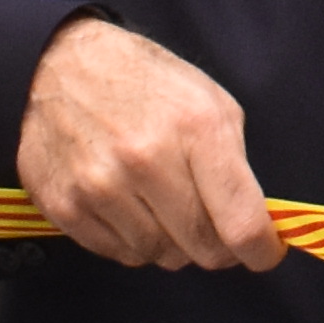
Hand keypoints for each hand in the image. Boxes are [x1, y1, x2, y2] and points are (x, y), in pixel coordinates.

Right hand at [9, 18, 285, 269]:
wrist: (60, 66)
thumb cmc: (146, 83)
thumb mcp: (211, 103)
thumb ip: (235, 166)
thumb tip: (250, 227)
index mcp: (196, 129)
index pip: (241, 224)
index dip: (260, 251)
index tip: (263, 253)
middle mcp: (147, 161)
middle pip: (202, 249)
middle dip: (218, 248)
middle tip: (214, 228)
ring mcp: (101, 187)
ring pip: (161, 256)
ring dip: (173, 242)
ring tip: (164, 206)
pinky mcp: (66, 206)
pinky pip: (120, 254)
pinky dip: (134, 241)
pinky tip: (131, 208)